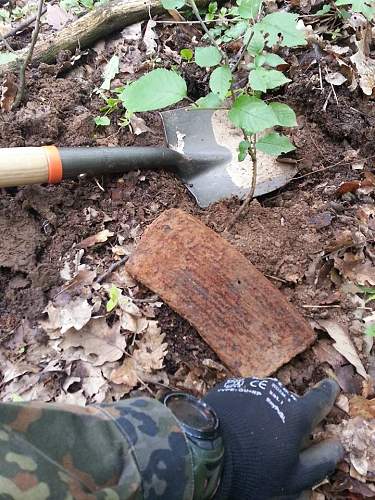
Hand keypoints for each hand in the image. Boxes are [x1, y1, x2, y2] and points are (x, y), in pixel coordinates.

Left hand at [203, 377, 342, 499]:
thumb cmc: (251, 470)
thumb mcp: (291, 478)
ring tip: (251, 435)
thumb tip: (337, 446)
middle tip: (277, 439)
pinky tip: (236, 426)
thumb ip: (319, 461)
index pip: (319, 400)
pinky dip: (245, 408)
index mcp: (296, 415)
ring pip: (266, 398)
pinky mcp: (228, 387)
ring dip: (265, 411)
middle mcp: (275, 393)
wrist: (200, 451)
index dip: (327, 393)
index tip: (331, 385)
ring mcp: (250, 386)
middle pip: (289, 402)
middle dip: (288, 416)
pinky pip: (245, 396)